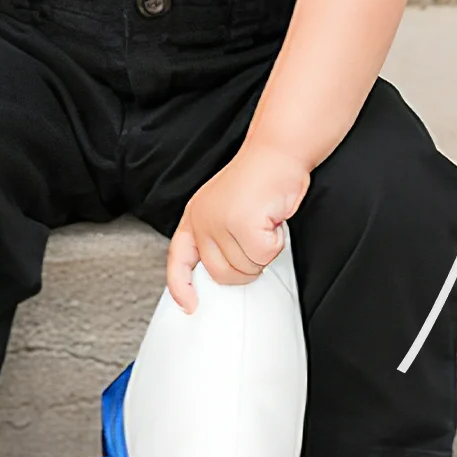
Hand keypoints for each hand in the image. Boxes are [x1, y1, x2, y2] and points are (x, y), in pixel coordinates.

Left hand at [166, 142, 309, 312]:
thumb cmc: (261, 176)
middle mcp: (203, 221)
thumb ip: (219, 236)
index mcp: (195, 217)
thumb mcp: (227, 206)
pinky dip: (276, 242)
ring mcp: (221, 223)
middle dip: (247, 265)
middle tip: (260, 240)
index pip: (178, 261)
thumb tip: (226, 270)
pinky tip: (275, 220)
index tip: (190, 306)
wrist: (278, 150)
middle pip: (221, 274)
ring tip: (266, 221)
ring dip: (265, 251)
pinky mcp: (244, 224)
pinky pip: (264, 255)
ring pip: (246, 268)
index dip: (181, 287)